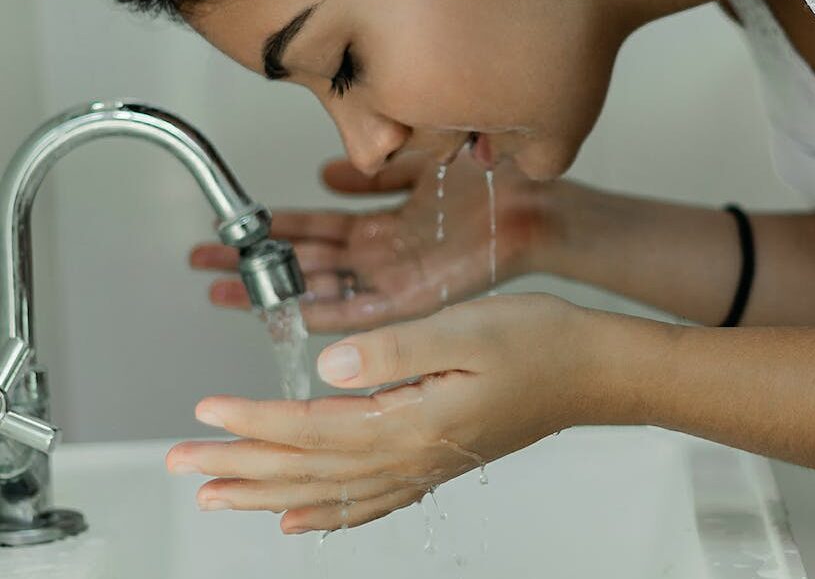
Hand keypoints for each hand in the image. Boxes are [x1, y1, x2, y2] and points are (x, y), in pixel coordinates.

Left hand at [165, 293, 665, 532]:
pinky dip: (327, 516)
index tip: (206, 411)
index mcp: (412, 420)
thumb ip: (393, 351)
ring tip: (220, 494)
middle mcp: (412, 454)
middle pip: (308, 469)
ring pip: (329, 492)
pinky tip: (301, 522)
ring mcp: (424, 464)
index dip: (254, 421)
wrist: (592, 371)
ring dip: (269, 494)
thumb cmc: (537, 343)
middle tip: (184, 462)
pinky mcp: (437, 460)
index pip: (312, 429)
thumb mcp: (465, 329)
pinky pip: (370, 502)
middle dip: (240, 465)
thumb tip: (326, 370)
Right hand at [189, 150, 555, 330]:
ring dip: (275, 290)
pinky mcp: (414, 298)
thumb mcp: (415, 165)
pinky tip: (290, 314)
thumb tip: (326, 170)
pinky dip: (327, 313)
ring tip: (225, 290)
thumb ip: (371, 173)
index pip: (312, 228)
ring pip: (321, 288)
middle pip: (304, 261)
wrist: (533, 204)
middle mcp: (379, 254)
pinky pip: (362, 311)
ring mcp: (393, 278)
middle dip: (255, 263)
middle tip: (204, 263)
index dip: (271, 228)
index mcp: (380, 224)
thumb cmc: (485, 182)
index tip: (232, 227)